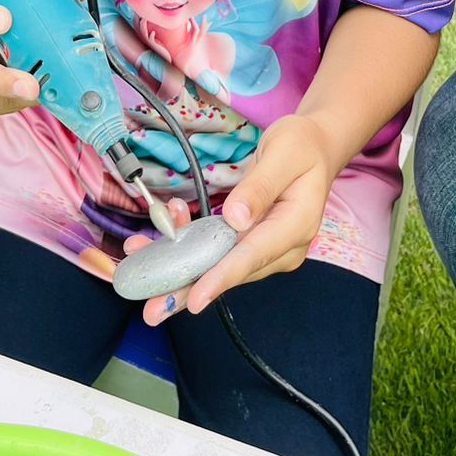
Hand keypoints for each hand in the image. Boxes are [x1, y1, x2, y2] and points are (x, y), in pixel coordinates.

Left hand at [132, 113, 336, 326]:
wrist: (315, 147)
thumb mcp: (284, 154)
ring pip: (219, 264)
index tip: (194, 299)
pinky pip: (217, 250)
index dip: (221, 278)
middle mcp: (282, 247)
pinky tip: (165, 232)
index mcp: (295, 227)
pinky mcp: (251, 242)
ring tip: (140, 259)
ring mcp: (266, 248)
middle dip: (189, 284)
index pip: (253, 256)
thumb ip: (260, 187)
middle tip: (153, 310)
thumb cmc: (301, 146)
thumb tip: (235, 219)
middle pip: (231, 271)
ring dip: (180, 264)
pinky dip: (188, 245)